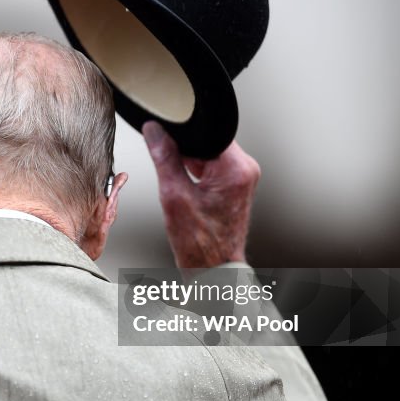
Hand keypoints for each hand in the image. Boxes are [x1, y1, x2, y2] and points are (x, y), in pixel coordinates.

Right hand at [143, 121, 260, 267]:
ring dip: (190, 165)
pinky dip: (196, 174)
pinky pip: (211, 167)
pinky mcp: (234, 184)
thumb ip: (164, 158)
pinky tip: (190, 194)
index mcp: (236, 169)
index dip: (183, 132)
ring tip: (187, 193)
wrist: (214, 269)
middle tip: (177, 178)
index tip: (167, 140)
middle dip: (185, 152)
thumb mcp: (173, 196)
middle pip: (207, 141)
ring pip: (207, 153)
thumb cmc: (201, 244)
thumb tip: (154, 131)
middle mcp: (245, 170)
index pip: (207, 131)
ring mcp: (241, 177)